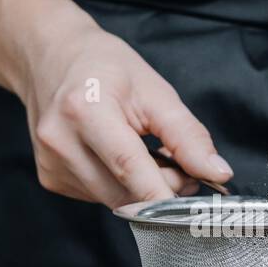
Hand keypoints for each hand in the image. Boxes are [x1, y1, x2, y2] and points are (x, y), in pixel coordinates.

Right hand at [12, 6, 232, 207]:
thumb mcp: (154, 90)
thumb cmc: (103, 67)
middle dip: (162, 189)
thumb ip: (187, 136)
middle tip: (180, 166)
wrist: (50, 57)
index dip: (165, 196)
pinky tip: (118, 159)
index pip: (130, 168)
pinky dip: (119, 187)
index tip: (194, 209)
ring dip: (142, 191)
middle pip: (125, 193)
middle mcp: (61, 141)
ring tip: (147, 154)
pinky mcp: (50, 179)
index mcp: (85, 110)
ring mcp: (52, 164)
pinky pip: (98, 198)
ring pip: (115, 202)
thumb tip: (216, 172)